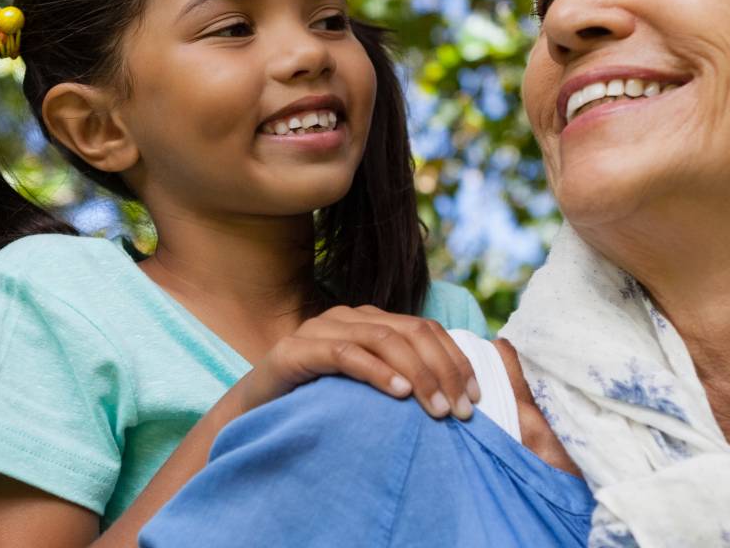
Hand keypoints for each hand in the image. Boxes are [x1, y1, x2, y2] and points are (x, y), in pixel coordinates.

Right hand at [234, 305, 480, 419]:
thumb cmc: (316, 403)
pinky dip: (376, 371)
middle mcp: (349, 316)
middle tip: (459, 412)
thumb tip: (455, 398)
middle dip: (443, 371)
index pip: (427, 331)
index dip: (456, 361)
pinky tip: (398, 393)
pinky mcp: (297, 349)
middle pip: (412, 333)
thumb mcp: (367, 389)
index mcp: (370, 320)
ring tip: (436, 409)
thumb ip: (401, 381)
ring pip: (384, 340)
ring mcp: (321, 329)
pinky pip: (346, 354)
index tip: (475, 398)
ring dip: (417, 375)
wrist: (254, 412)